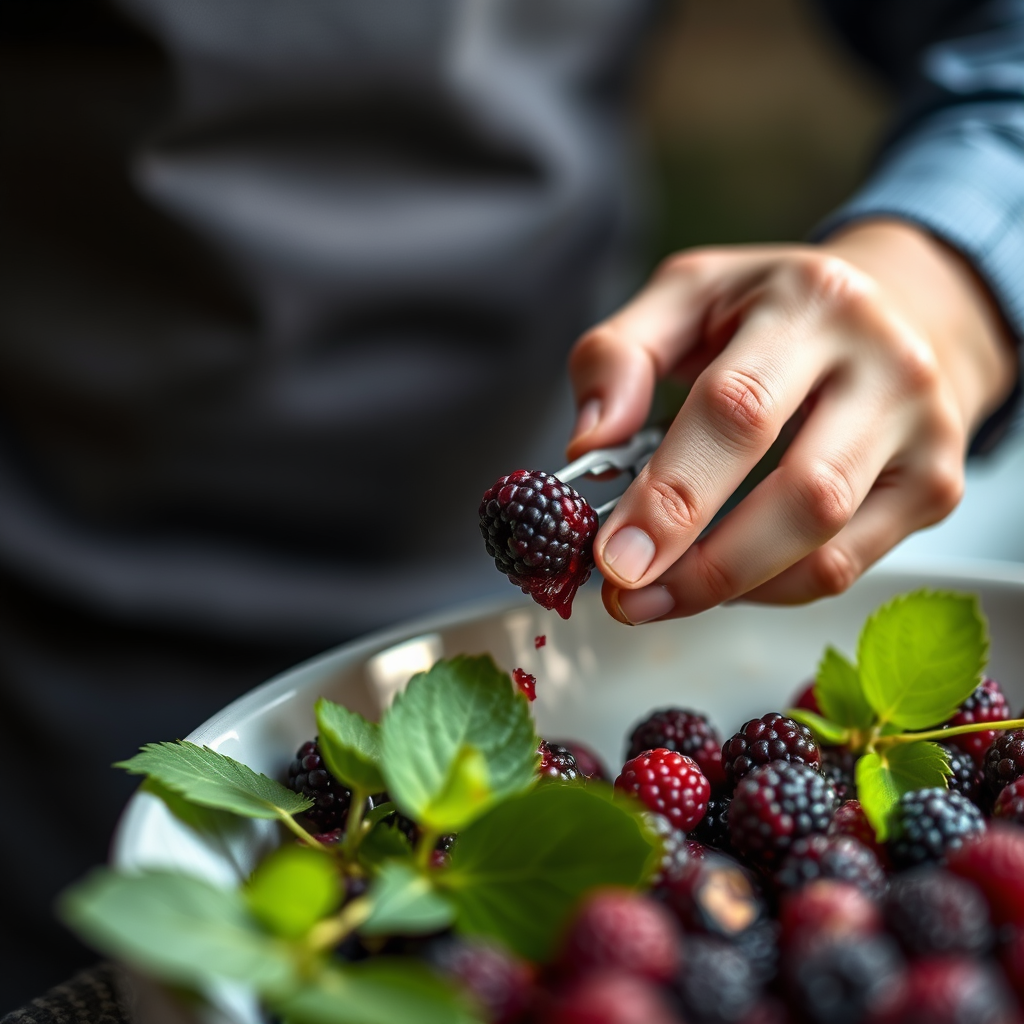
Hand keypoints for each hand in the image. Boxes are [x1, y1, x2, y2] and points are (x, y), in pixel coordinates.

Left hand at [566, 220, 1017, 623]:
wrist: (894, 308)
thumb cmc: (770, 309)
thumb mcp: (684, 295)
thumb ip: (619, 355)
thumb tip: (589, 443)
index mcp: (812, 303)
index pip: (738, 409)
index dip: (672, 493)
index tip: (615, 554)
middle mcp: (887, 365)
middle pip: (803, 492)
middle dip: (705, 563)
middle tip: (630, 595)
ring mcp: (924, 432)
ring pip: (828, 546)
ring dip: (730, 588)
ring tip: (659, 595)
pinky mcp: (935, 486)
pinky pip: (844, 568)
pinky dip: (769, 589)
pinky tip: (721, 579)